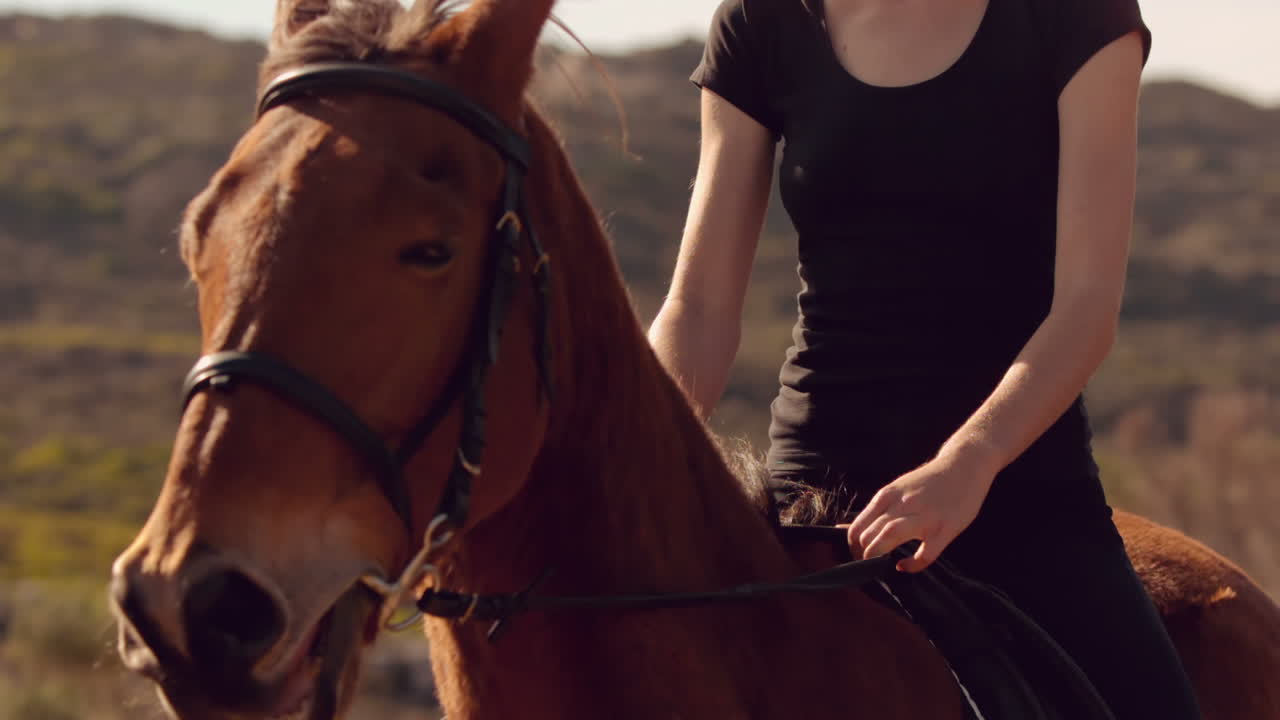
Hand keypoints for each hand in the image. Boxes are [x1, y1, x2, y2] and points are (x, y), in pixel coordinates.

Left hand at [847, 447, 999, 572]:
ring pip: (890, 537)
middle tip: (867, 566)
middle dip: (863, 555)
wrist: (963, 466)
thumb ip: (877, 510)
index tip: (856, 556)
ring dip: (879, 555)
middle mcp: (902, 504)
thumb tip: (846, 528)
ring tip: (880, 565)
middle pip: (870, 534)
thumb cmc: (928, 482)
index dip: (852, 547)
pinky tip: (905, 566)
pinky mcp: (945, 529)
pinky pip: (925, 554)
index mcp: (887, 495)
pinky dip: (912, 564)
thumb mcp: (897, 489)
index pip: (857, 526)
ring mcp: (925, 516)